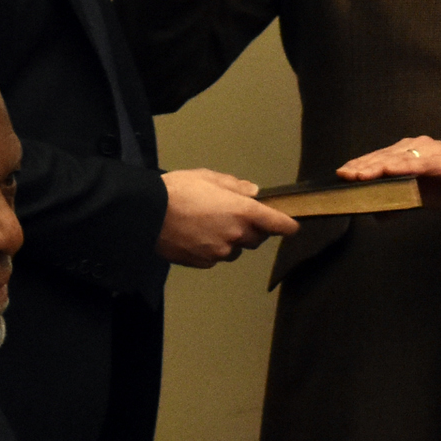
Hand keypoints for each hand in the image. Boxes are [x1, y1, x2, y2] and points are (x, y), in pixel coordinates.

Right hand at [155, 168, 300, 266]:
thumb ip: (235, 186)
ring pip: (236, 249)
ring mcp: (219, 252)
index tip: (293, 227)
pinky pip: (217, 257)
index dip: (287, 225)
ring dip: (233, 239)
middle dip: (253, 228)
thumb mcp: (208, 177)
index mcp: (241, 211)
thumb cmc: (178, 190)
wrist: (147, 215)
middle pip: (257, 238)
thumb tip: (253, 192)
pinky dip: (214, 248)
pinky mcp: (204, 263)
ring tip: (211, 224)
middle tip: (236, 215)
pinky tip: (198, 235)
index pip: (276, 223)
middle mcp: (235, 235)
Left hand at [337, 136, 440, 207]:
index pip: (379, 159)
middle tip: (345, 174)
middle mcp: (416, 147)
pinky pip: (421, 163)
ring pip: (399, 157)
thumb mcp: (421, 198)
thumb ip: (399, 203)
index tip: (342, 173)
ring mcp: (430, 151)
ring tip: (361, 174)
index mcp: (408, 154)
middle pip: (384, 156)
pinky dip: (405, 166)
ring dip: (379, 166)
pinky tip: (392, 170)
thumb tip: (377, 214)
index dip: (361, 165)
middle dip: (364, 166)